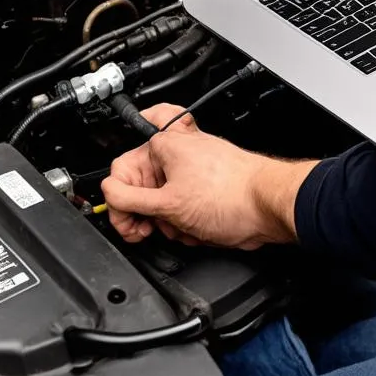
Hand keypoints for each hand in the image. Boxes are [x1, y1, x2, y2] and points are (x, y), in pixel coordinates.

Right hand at [102, 104, 318, 250]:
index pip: (120, 172)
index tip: (128, 222)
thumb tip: (107, 193)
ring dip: (170, 224)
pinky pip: (181, 210)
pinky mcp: (204, 190)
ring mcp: (191, 172)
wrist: (268, 207)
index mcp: (163, 145)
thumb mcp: (167, 204)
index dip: (120, 202)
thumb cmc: (230, 195)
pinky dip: (185, 225)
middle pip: (140, 191)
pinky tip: (197, 230)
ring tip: (185, 227)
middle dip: (148, 216)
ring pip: (161, 205)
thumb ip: (129, 199)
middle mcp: (177, 154)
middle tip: (151, 229)